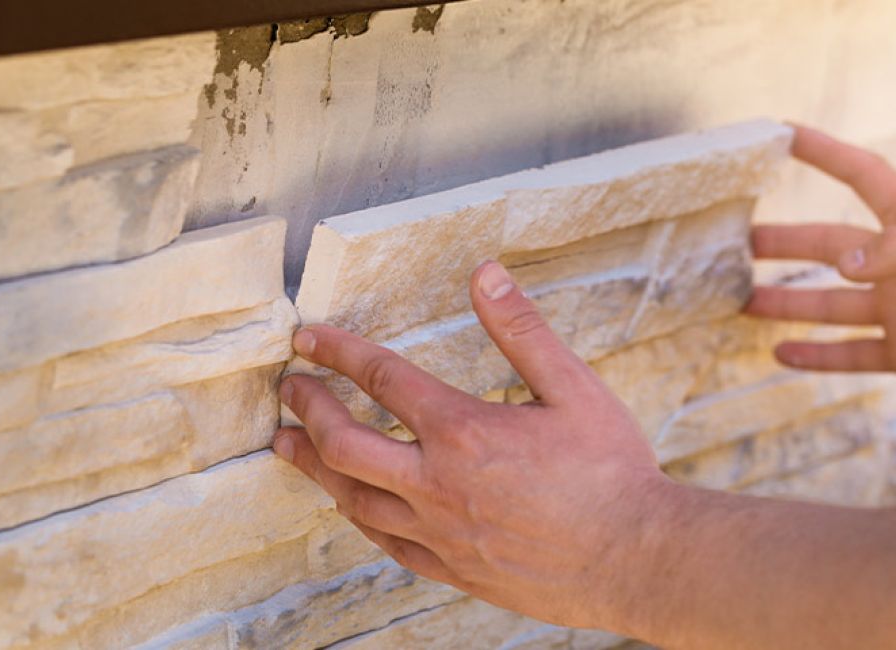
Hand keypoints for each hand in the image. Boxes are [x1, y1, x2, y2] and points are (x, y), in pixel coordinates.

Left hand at [273, 261, 671, 632]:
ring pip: (352, 499)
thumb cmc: (612, 472)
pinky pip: (386, 543)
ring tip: (288, 446)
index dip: (337, 351)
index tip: (306, 338)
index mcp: (463, 431)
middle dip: (308, 409)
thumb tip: (485, 273)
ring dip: (314, 467)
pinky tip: (349, 506)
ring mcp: (440, 533)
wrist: (638, 560)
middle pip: (345, 444)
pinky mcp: (453, 568)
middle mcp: (438, 484)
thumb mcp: (575, 387)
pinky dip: (357, 516)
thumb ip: (522, 330)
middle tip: (288, 389)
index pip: (381, 378)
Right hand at [746, 125, 895, 370]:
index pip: (863, 175)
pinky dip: (820, 356)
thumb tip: (846, 266)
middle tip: (738, 239)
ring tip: (742, 302)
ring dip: (787, 304)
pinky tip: (781, 355)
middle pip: (832, 243)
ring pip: (834, 304)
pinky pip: (857, 354)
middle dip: (784, 240)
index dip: (822, 151)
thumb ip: (893, 253)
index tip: (780, 135)